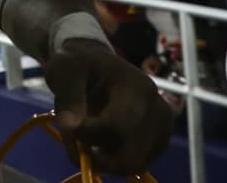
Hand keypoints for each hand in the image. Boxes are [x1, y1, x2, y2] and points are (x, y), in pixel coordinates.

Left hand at [44, 39, 172, 175]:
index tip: (67, 127)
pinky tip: (98, 145)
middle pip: (131, 153)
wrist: (93, 62)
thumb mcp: (65, 70)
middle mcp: (157, 109)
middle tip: (75, 145)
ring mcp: (161, 128)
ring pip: (134, 163)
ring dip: (105, 160)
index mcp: (137, 88)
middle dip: (98, 156)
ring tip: (85, 142)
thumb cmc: (79, 64)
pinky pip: (137, 164)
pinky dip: (115, 162)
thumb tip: (70, 128)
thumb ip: (69, 97)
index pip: (117, 126)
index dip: (88, 134)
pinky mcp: (158, 141)